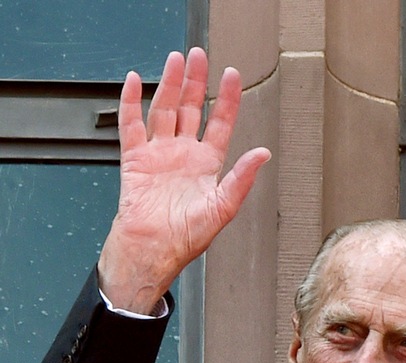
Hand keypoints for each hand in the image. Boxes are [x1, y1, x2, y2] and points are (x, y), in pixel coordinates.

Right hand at [98, 48, 270, 312]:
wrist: (153, 251)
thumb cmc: (186, 238)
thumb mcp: (223, 208)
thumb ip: (242, 178)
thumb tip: (263, 154)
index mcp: (207, 165)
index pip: (221, 123)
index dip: (227, 99)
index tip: (232, 76)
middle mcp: (184, 155)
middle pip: (191, 109)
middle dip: (195, 82)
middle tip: (199, 56)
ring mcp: (159, 155)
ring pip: (164, 110)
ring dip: (168, 85)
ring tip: (175, 61)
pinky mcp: (135, 160)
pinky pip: (131, 125)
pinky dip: (130, 103)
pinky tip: (133, 82)